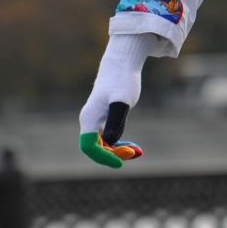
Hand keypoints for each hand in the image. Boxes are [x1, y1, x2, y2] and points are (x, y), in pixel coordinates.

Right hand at [79, 33, 161, 167]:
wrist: (122, 64)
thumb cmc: (122, 81)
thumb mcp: (121, 102)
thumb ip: (114, 122)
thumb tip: (109, 143)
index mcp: (89, 119)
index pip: (89, 147)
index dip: (103, 157)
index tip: (120, 163)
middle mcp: (89, 122)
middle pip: (97, 147)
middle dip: (115, 154)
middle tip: (136, 153)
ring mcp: (96, 120)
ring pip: (104, 144)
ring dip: (119, 151)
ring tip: (138, 151)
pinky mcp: (105, 118)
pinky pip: (109, 137)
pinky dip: (120, 143)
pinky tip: (134, 146)